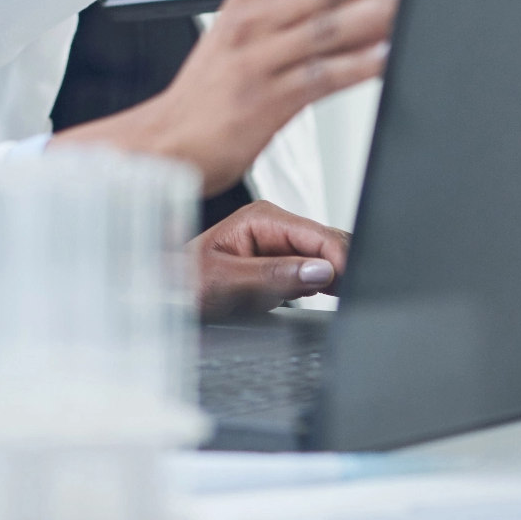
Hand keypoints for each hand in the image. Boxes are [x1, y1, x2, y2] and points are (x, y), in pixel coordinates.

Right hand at [49, 0, 408, 193]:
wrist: (162, 140)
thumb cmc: (207, 95)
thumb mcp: (240, 38)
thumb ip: (287, 16)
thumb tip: (345, 0)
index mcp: (250, 0)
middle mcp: (255, 21)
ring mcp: (260, 58)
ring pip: (331, 26)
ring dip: (380, 8)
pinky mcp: (267, 98)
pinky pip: (323, 77)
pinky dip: (359, 65)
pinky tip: (390, 56)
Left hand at [192, 201, 348, 319]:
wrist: (170, 293)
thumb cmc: (186, 281)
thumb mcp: (226, 281)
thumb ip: (273, 274)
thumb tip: (319, 270)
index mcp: (263, 218)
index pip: (320, 235)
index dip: (341, 262)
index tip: (350, 288)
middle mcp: (276, 225)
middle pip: (330, 244)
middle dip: (343, 271)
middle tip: (347, 301)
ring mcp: (283, 244)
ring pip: (329, 259)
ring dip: (335, 280)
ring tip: (330, 301)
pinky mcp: (286, 262)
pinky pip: (318, 272)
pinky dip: (325, 287)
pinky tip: (316, 298)